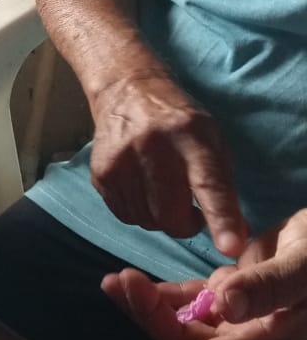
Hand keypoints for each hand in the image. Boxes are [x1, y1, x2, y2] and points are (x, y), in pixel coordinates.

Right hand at [89, 70, 249, 257]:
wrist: (127, 91)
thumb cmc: (179, 121)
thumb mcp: (211, 139)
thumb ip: (223, 185)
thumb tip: (238, 234)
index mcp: (191, 136)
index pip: (209, 183)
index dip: (221, 217)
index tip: (231, 247)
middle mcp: (153, 148)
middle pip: (171, 216)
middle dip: (185, 225)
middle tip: (190, 211)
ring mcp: (121, 162)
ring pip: (147, 222)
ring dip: (160, 217)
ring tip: (163, 191)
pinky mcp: (101, 174)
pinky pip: (126, 216)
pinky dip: (139, 212)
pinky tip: (143, 189)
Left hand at [101, 213, 306, 339]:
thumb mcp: (303, 264)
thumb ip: (268, 286)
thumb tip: (225, 306)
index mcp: (266, 339)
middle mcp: (248, 335)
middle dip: (147, 318)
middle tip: (119, 282)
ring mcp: (239, 315)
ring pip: (182, 321)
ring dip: (148, 305)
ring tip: (115, 280)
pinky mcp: (233, 292)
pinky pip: (189, 300)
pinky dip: (162, 292)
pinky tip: (135, 279)